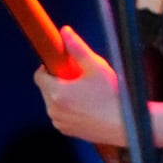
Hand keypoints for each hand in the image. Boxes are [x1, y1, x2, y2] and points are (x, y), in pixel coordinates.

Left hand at [34, 26, 125, 145]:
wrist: (124, 125)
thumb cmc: (112, 96)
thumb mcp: (97, 67)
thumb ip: (78, 48)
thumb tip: (65, 32)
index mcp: (57, 93)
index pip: (38, 76)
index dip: (49, 67)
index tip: (65, 65)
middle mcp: (53, 109)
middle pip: (46, 88)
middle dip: (59, 81)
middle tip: (80, 78)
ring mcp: (59, 122)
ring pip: (53, 102)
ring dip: (63, 95)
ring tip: (86, 93)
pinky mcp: (66, 130)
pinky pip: (61, 114)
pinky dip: (69, 108)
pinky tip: (87, 106)